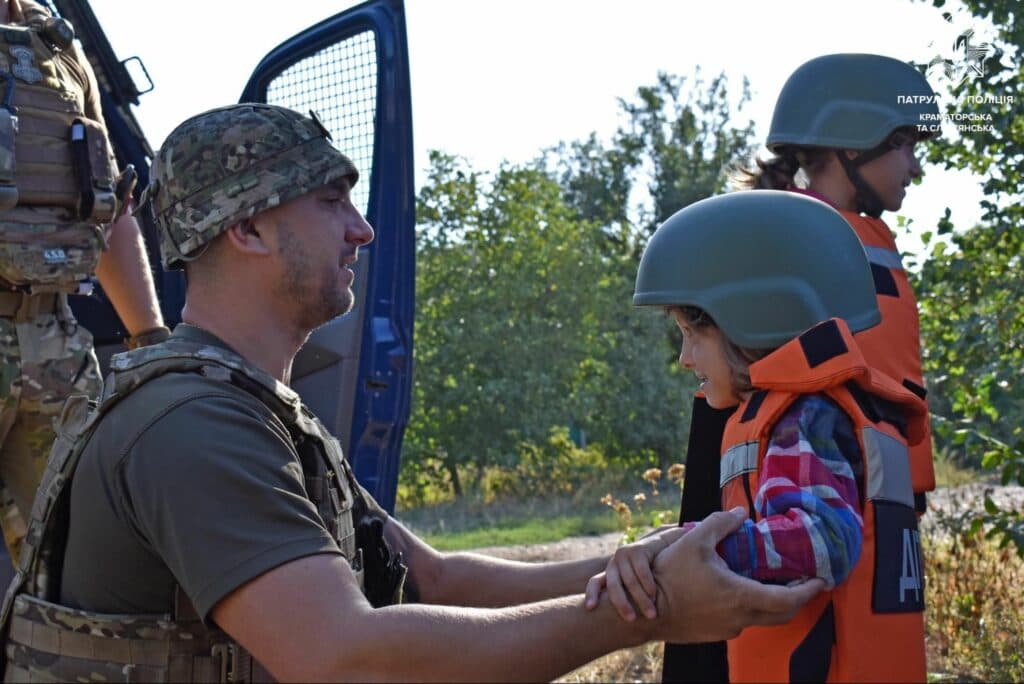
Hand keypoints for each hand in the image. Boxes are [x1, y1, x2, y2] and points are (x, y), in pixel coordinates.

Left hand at [584, 527, 686, 620]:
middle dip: (622, 605)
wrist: (660, 547)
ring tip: (651, 614)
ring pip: (630, 581)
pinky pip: (641, 570)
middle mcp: (614, 563)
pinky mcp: (637, 549)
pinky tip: (654, 594)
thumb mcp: (633, 581)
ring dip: (641, 599)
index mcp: (609, 573)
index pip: (594, 582)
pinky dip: (648, 584)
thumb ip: (625, 595)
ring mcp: (624, 555)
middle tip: (631, 620)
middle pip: (613, 586)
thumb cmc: (646, 571)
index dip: (591, 594)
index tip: (589, 608)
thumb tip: (621, 626)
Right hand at [651, 507, 824, 642]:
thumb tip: (740, 513)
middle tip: (805, 583)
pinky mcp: (717, 634)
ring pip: (762, 619)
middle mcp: (740, 617)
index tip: (821, 580)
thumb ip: (720, 523)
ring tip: (772, 583)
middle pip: (783, 614)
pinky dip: (751, 608)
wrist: (646, 611)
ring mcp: (729, 629)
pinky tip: (740, 592)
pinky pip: (743, 621)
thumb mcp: (694, 541)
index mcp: (740, 595)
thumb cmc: (670, 576)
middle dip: (799, 599)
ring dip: (773, 603)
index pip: (788, 599)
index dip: (808, 590)